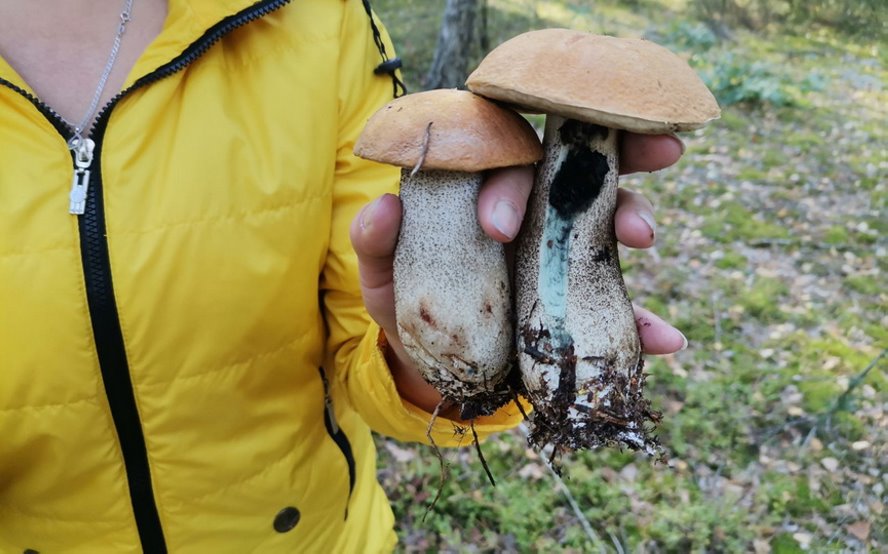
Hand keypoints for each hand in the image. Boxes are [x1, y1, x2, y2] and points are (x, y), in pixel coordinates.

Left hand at [350, 133, 687, 410]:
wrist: (429, 359)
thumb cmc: (407, 299)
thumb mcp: (383, 275)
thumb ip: (376, 243)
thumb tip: (384, 208)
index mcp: (484, 191)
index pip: (504, 162)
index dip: (508, 181)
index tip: (496, 228)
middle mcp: (528, 211)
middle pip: (573, 169)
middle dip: (614, 153)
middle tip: (653, 150)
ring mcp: (557, 252)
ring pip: (604, 220)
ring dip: (630, 216)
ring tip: (643, 235)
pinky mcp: (576, 301)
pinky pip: (618, 307)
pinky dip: (644, 323)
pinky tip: (666, 339)